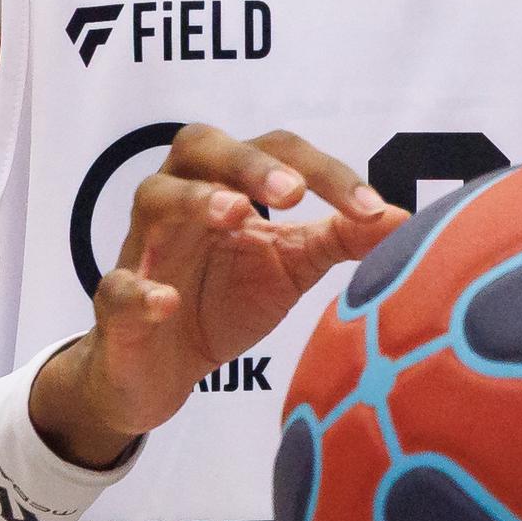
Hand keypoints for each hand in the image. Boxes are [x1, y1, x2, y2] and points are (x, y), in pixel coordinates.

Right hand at [31, 124, 404, 465]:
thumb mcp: (290, 266)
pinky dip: (142, 290)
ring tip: (236, 216)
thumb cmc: (223, 301)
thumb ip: (341, 238)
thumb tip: (405, 218)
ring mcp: (143, 249)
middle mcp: (180, 202)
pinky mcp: (115, 304)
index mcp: (226, 184)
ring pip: (154, 199)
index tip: (372, 209)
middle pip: (200, 147)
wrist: (161, 373)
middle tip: (294, 192)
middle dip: (248, 162)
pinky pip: (118, 287)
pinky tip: (167, 302)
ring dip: (195, 201)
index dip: (324, 172)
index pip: (274, 151)